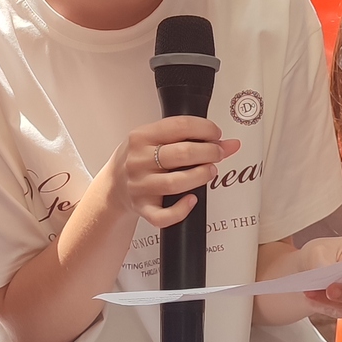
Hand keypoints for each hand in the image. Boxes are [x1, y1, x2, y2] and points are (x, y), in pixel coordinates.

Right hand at [105, 116, 241, 227]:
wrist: (112, 188)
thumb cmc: (139, 160)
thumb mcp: (155, 141)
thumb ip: (190, 139)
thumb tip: (230, 144)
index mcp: (141, 137)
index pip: (179, 126)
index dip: (205, 129)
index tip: (215, 134)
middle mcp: (138, 160)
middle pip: (181, 154)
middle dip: (209, 152)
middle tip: (217, 154)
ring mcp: (140, 186)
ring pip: (175, 183)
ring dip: (200, 176)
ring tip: (210, 171)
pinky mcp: (142, 208)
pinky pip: (163, 215)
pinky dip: (181, 210)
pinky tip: (192, 200)